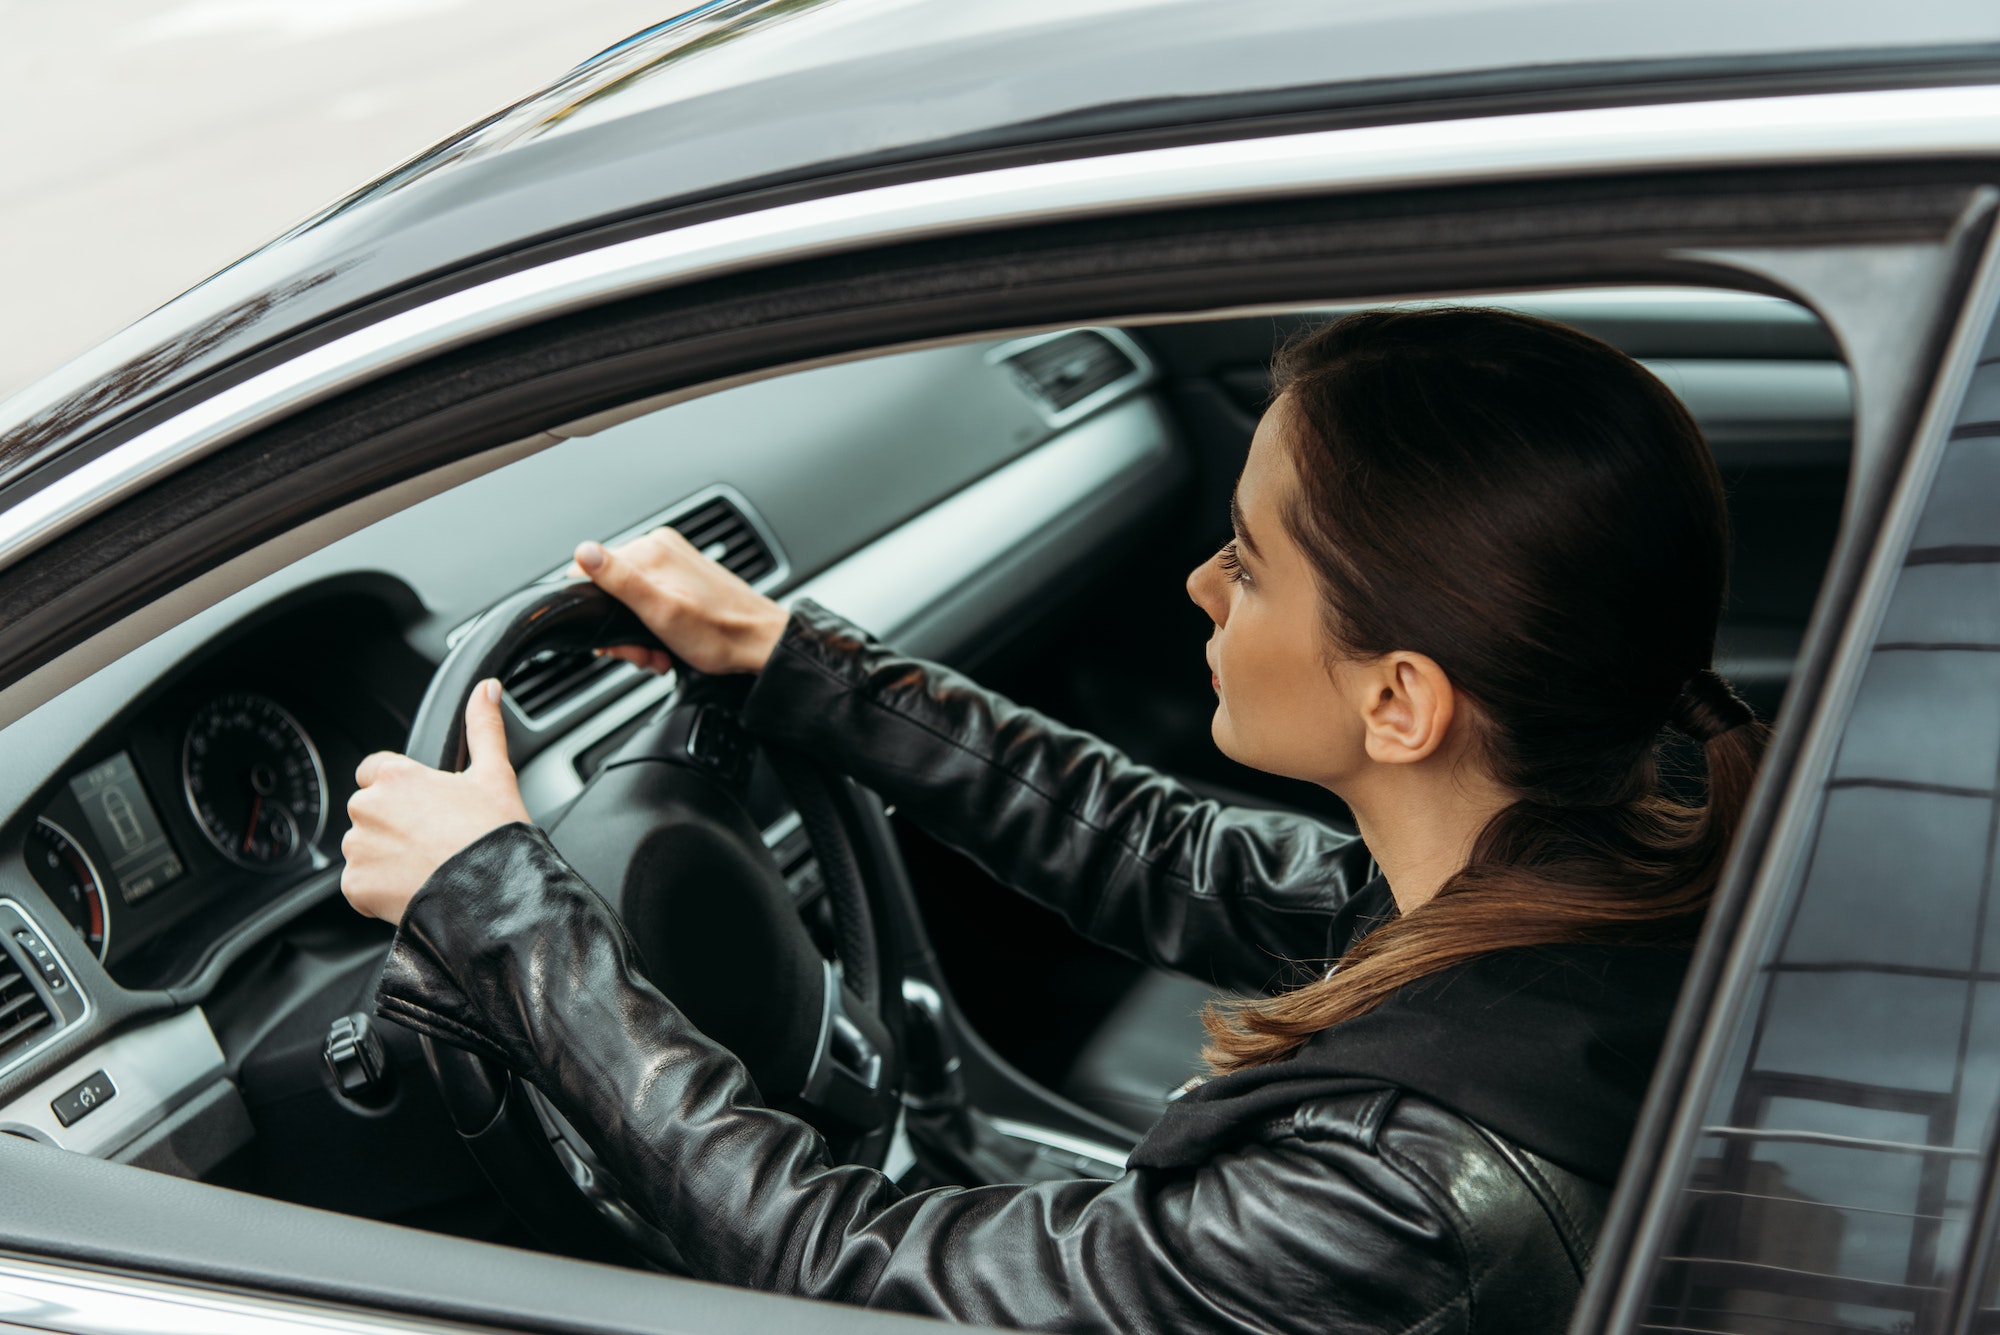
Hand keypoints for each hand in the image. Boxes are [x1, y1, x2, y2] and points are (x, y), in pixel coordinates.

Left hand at [340, 679, 531, 924]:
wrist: (491, 893)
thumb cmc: (493, 834)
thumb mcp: (495, 774)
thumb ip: (483, 727)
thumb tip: (487, 688)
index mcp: (396, 775)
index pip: (375, 771)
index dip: (401, 788)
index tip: (422, 806)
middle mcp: (368, 807)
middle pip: (370, 811)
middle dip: (393, 824)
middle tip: (433, 841)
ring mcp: (358, 848)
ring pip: (364, 848)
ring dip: (385, 857)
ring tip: (426, 867)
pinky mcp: (354, 885)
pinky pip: (360, 885)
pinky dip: (379, 890)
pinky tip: (412, 888)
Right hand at [572, 527, 788, 674]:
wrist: (760, 643)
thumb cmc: (720, 634)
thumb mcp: (661, 612)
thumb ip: (621, 581)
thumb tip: (583, 551)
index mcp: (651, 551)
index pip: (591, 573)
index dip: (596, 612)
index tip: (614, 639)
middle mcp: (661, 549)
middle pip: (612, 589)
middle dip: (622, 630)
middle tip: (643, 654)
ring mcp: (673, 563)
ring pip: (631, 600)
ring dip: (638, 634)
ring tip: (660, 653)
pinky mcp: (683, 578)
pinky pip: (651, 601)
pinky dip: (654, 627)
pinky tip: (668, 645)